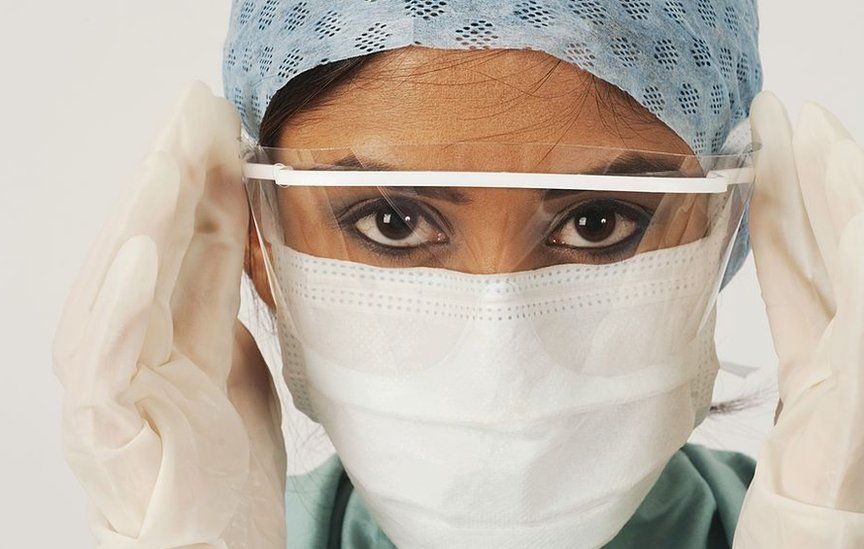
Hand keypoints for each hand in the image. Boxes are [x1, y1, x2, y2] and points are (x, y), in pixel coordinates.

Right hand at [52, 83, 285, 547]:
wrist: (213, 547)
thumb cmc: (219, 461)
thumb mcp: (235, 358)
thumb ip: (221, 296)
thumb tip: (233, 224)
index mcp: (159, 326)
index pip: (181, 237)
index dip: (200, 178)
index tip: (225, 122)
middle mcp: (125, 343)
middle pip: (144, 245)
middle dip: (169, 175)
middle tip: (195, 109)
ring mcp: (110, 381)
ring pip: (119, 284)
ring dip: (143, 218)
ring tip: (169, 157)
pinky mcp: (109, 424)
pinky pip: (109, 355)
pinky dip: (123, 301)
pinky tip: (144, 249)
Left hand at [733, 92, 863, 547]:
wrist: (831, 520)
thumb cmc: (812, 444)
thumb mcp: (793, 353)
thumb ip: (788, 291)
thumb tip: (762, 220)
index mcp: (842, 320)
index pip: (814, 241)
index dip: (795, 180)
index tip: (770, 127)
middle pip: (850, 237)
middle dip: (824, 170)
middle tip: (794, 111)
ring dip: (850, 198)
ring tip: (830, 142)